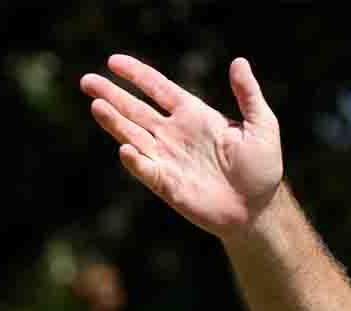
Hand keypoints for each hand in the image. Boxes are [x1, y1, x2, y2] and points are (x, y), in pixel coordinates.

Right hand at [79, 54, 283, 237]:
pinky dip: (135, 161)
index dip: (137, 75)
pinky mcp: (167, 185)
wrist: (259, 209)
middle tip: (87, 80)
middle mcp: (174, 134)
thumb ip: (249, 95)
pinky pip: (146, 170)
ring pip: (133, 136)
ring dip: (115, 122)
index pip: (159, 88)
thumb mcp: (262, 126)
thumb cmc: (263, 168)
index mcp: (194, 115)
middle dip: (111, 95)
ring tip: (96, 105)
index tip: (113, 61)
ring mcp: (168, 159)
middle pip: (136, 110)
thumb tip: (239, 62)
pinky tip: (125, 149)